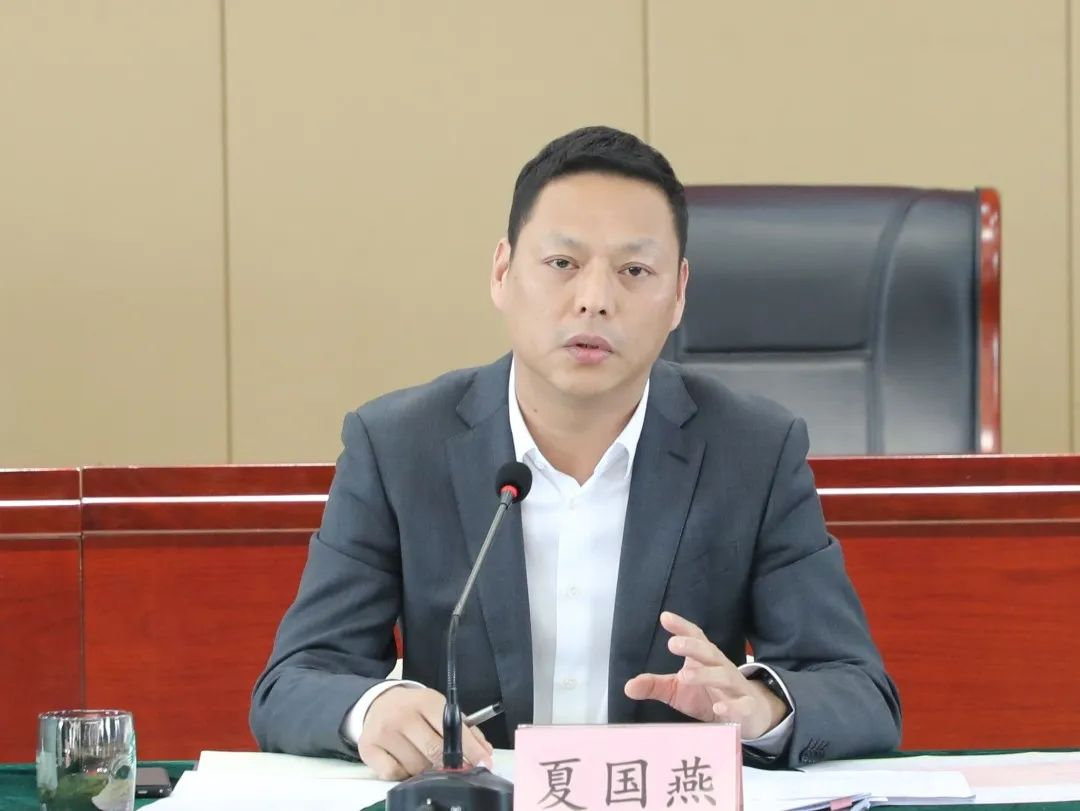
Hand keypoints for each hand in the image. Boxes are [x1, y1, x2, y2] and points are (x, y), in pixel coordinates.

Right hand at [357, 687, 493, 779]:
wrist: (376, 703)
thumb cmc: (414, 709)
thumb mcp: (438, 709)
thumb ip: (464, 729)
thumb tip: (485, 752)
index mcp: (425, 700)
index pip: (452, 727)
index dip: (470, 748)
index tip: (483, 763)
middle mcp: (403, 714)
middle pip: (434, 750)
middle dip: (449, 764)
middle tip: (456, 770)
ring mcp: (384, 731)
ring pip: (416, 766)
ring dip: (425, 770)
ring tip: (423, 758)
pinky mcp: (368, 747)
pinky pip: (393, 773)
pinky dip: (402, 773)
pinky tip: (403, 761)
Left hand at [624, 611, 787, 738]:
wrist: (749, 715)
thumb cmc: (708, 696)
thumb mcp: (678, 691)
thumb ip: (655, 686)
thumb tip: (627, 687)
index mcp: (705, 659)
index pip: (696, 637)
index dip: (682, 627)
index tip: (665, 617)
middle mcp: (721, 667)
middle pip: (709, 652)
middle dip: (692, 646)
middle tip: (672, 644)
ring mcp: (735, 687)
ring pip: (724, 676)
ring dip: (706, 675)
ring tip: (685, 676)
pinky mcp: (746, 709)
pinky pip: (742, 706)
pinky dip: (732, 706)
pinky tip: (719, 708)